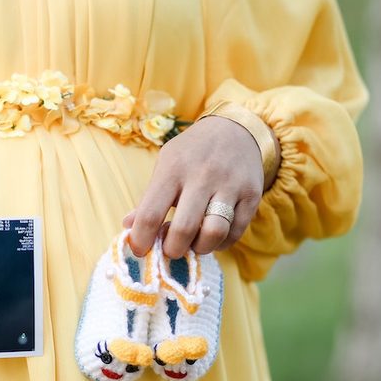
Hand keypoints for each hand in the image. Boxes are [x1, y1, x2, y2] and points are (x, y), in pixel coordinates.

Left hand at [124, 113, 274, 257]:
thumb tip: (128, 227)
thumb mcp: (166, 164)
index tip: (139, 250)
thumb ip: (148, 198)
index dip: (141, 240)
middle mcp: (202, 176)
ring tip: (193, 243)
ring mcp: (230, 185)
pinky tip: (211, 236)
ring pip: (214, 233)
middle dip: (173, 250)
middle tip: (170, 249)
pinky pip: (235, 233)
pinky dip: (220, 243)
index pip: (150, 214)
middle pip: (183, 229)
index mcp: (173, 169)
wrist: (236, 130)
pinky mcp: (251, 195)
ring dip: (199, 248)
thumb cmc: (192, 153)